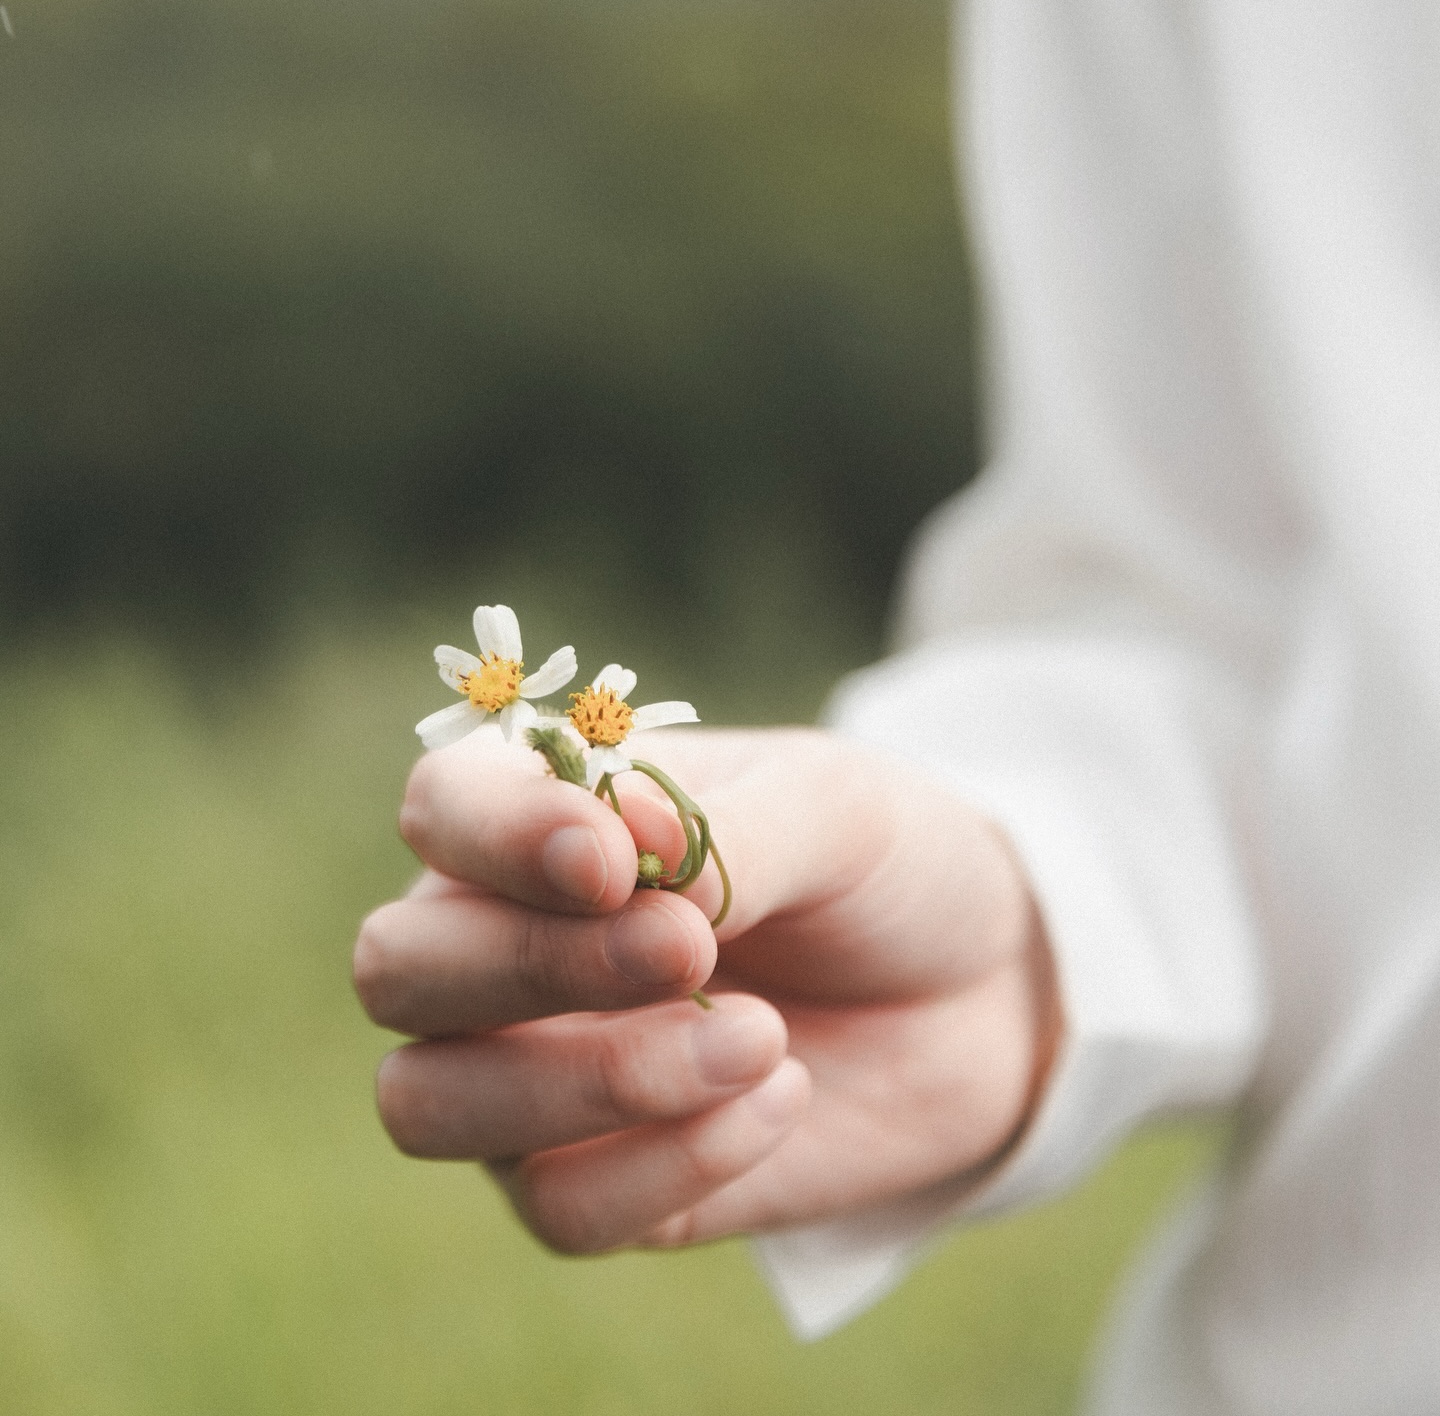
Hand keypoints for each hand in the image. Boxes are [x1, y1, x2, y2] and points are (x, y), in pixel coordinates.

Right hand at [353, 727, 1059, 1254]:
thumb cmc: (881, 863)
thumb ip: (724, 828)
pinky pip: (556, 1207)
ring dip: (590, 1080)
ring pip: (431, 1104)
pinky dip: (667, 1165)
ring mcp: (532, 1070)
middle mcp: (504, 942)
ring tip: (759, 1038)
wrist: (982, 989)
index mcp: (547, 816)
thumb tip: (624, 841)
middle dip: (535, 965)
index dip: (496, 836)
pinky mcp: (598, 1182)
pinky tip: (781, 1098)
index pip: (440, 807)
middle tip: (690, 950)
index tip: (612, 862)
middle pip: (398, 968)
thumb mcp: (835, 810)